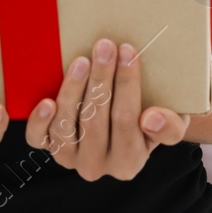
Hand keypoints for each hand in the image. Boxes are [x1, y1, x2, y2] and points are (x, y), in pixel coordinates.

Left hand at [25, 38, 189, 180]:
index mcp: (129, 163)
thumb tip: (152, 119)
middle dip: (102, 78)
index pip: (127, 120)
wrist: (125, 124)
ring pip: (66, 125)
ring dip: (73, 89)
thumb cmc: (151, 118)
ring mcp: (70, 158)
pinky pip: (39, 138)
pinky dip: (40, 121)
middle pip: (96, 120)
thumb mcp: (172, 124)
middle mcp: (97, 167)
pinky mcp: (50, 148)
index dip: (127, 84)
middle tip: (105, 46)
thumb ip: (170, 127)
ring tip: (82, 60)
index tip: (128, 51)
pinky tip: (47, 100)